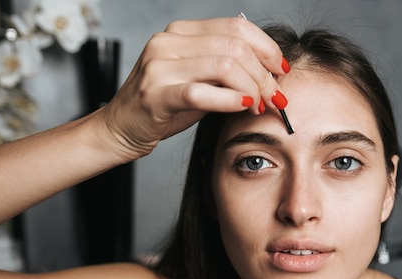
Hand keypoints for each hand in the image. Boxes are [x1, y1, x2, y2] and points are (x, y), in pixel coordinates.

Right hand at [97, 17, 288, 159]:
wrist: (120, 128)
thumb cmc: (162, 106)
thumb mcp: (197, 81)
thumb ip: (227, 73)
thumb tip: (270, 77)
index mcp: (180, 32)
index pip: (235, 26)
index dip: (266, 47)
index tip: (281, 69)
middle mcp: (168, 43)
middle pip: (234, 46)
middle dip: (264, 74)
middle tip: (276, 97)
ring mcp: (159, 67)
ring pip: (224, 66)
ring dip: (252, 89)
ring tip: (260, 106)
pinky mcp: (155, 94)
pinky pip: (201, 93)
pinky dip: (230, 100)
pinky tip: (244, 107)